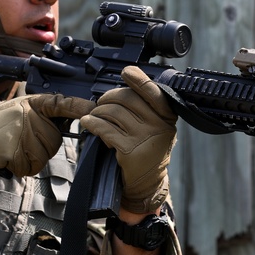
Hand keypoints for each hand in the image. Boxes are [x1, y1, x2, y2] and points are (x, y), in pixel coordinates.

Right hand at [0, 94, 94, 176]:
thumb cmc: (1, 123)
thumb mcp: (24, 108)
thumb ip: (47, 112)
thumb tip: (74, 115)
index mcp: (35, 104)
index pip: (63, 104)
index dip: (81, 107)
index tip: (95, 109)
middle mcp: (31, 116)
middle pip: (54, 141)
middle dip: (42, 144)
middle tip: (21, 137)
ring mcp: (23, 134)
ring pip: (44, 155)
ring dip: (31, 156)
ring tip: (14, 145)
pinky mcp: (15, 151)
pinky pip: (31, 166)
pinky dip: (21, 165)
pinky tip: (9, 153)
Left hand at [80, 66, 177, 212]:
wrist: (146, 182)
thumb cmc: (147, 149)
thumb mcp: (155, 127)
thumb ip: (146, 109)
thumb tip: (124, 85)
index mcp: (166, 117)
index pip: (152, 91)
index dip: (138, 79)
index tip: (126, 71)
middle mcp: (159, 126)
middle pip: (127, 98)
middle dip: (108, 97)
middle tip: (100, 103)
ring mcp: (145, 138)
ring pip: (113, 112)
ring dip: (98, 111)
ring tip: (94, 115)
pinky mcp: (129, 150)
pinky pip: (105, 129)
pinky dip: (93, 124)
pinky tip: (88, 123)